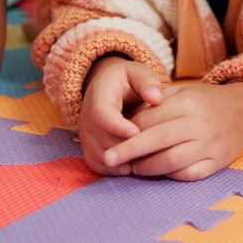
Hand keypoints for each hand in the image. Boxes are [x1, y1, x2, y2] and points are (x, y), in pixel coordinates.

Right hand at [76, 57, 164, 176]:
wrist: (106, 86)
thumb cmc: (126, 80)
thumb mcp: (137, 72)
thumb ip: (148, 81)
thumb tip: (156, 97)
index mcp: (98, 96)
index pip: (101, 114)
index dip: (117, 126)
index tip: (137, 132)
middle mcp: (87, 117)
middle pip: (100, 139)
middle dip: (123, 147)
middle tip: (147, 151)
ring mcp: (86, 134)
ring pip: (98, 154)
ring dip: (119, 160)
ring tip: (143, 161)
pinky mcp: (88, 147)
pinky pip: (95, 164)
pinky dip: (111, 170)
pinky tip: (131, 167)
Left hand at [104, 82, 242, 180]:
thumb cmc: (207, 101)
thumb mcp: (184, 91)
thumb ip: (157, 103)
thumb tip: (127, 123)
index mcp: (186, 102)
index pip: (148, 119)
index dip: (127, 130)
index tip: (113, 137)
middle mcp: (198, 123)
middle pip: (156, 140)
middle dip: (128, 151)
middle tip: (108, 159)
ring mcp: (209, 145)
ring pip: (170, 161)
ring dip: (147, 168)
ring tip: (135, 168)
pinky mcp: (217, 162)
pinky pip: (189, 174)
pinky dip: (171, 176)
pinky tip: (161, 172)